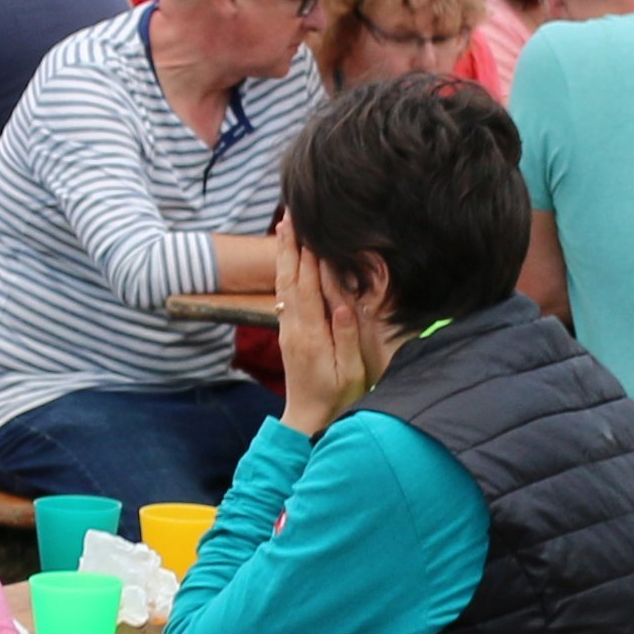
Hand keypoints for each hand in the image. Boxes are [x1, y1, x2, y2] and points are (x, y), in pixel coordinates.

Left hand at [271, 222, 382, 436]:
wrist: (308, 419)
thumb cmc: (336, 397)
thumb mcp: (349, 373)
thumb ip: (346, 338)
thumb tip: (343, 305)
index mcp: (310, 335)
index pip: (308, 288)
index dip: (308, 258)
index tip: (310, 230)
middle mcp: (294, 327)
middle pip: (289, 279)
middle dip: (290, 245)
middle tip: (290, 215)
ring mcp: (288, 329)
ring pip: (283, 284)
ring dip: (284, 254)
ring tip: (285, 226)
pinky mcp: (288, 331)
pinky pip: (284, 294)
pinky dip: (285, 271)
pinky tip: (287, 259)